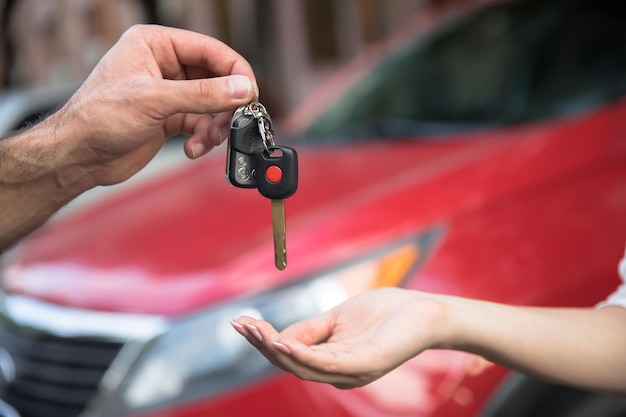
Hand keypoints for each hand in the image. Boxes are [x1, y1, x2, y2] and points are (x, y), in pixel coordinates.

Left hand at [57, 24, 257, 186]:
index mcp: (156, 44)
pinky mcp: (169, 117)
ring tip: (206, 140)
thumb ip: (203, 95)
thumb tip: (242, 88)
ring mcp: (168, 93)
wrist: (78, 157)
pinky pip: (201, 123)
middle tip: (231, 123)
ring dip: (214, 126)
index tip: (250, 94)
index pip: (210, 50)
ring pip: (211, 104)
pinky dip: (203, 138)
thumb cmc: (98, 119)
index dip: (235, 71)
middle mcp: (164, 65)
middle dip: (225, 104)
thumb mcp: (154, 101)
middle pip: (216, 79)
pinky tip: (192, 148)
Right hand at [231, 287, 447, 388]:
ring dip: (275, 350)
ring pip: (304, 367)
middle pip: (292, 365)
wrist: (425, 311)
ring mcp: (353, 372)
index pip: (290, 356)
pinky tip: (283, 345)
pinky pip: (329, 365)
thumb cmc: (384, 314)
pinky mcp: (367, 365)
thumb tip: (277, 338)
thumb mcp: (337, 318)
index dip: (264, 340)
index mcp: (331, 362)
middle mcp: (339, 373)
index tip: (241, 320)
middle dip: (263, 345)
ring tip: (254, 330)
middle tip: (240, 324)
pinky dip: (303, 356)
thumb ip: (309, 329)